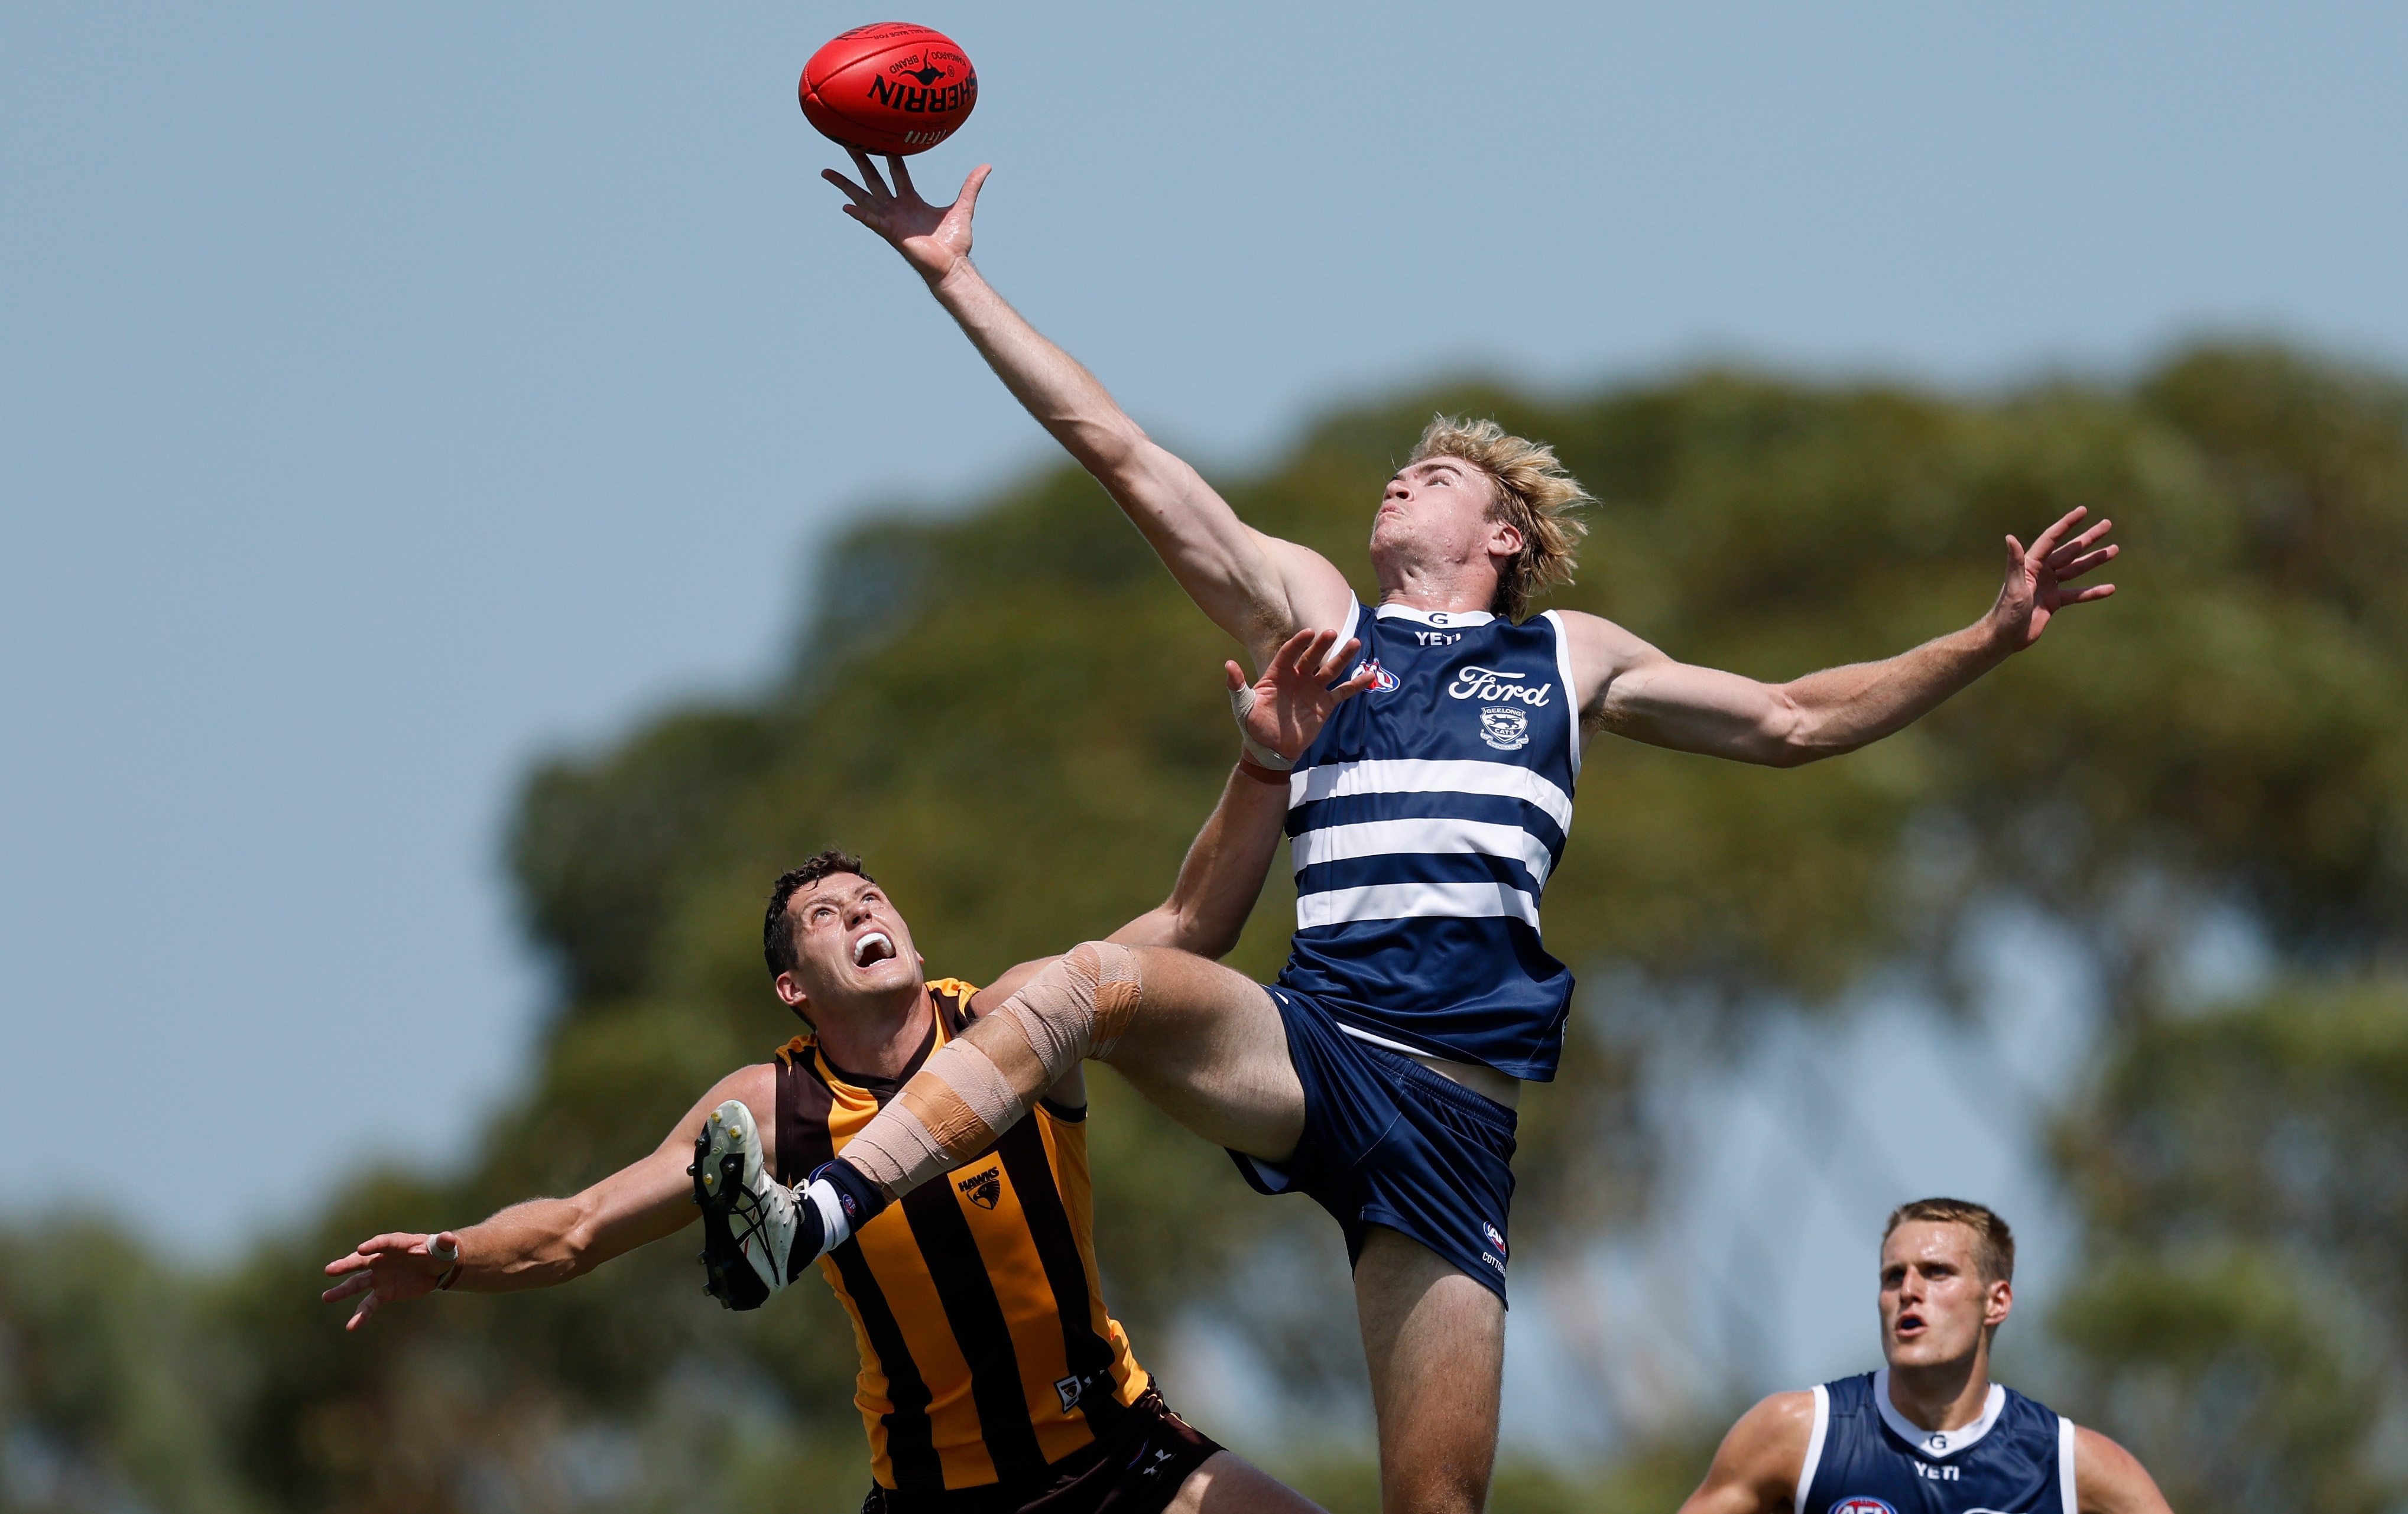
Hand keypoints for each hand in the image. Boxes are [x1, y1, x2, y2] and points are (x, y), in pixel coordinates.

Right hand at [320, 1230, 458, 1330]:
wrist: (436, 1267)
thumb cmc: (437, 1252)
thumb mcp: (444, 1247)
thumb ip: (444, 1242)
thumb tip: (449, 1238)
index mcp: (396, 1244)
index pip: (382, 1243)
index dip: (373, 1245)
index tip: (361, 1249)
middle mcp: (382, 1259)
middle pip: (361, 1261)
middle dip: (346, 1265)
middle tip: (330, 1270)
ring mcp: (379, 1277)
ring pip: (358, 1284)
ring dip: (343, 1291)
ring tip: (327, 1297)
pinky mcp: (383, 1293)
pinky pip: (368, 1305)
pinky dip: (361, 1316)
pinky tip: (351, 1327)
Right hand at [823, 149, 988, 286]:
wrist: (953, 265)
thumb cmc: (955, 242)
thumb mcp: (963, 207)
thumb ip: (971, 186)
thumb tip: (986, 166)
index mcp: (910, 200)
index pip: (897, 172)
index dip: (890, 155)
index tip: (879, 138)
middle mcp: (896, 208)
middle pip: (873, 179)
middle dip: (860, 161)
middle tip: (846, 143)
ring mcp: (890, 220)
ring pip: (863, 197)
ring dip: (845, 186)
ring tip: (826, 172)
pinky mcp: (891, 233)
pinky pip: (871, 220)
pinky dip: (859, 214)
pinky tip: (845, 206)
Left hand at [1230, 628, 1377, 762]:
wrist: (1270, 751)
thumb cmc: (1254, 726)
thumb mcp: (1243, 706)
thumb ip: (1237, 685)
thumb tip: (1228, 664)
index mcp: (1278, 675)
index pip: (1288, 653)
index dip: (1297, 643)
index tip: (1307, 634)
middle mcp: (1297, 678)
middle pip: (1312, 657)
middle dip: (1321, 645)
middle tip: (1331, 632)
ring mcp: (1313, 690)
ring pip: (1330, 670)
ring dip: (1343, 657)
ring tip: (1355, 643)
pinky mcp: (1324, 704)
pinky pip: (1342, 691)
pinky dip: (1356, 684)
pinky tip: (1369, 675)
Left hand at [1987, 506, 2118, 651]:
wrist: (2005, 637)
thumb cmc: (2005, 611)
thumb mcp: (2013, 586)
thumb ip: (2015, 563)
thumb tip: (2010, 537)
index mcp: (2031, 564)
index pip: (2052, 538)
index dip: (2067, 524)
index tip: (2083, 511)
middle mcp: (2041, 571)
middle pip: (2069, 550)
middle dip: (2088, 538)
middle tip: (2107, 524)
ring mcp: (2049, 586)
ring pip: (2076, 569)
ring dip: (2094, 560)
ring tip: (2114, 549)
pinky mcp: (2054, 601)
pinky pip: (2077, 594)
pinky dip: (2093, 591)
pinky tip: (2110, 588)